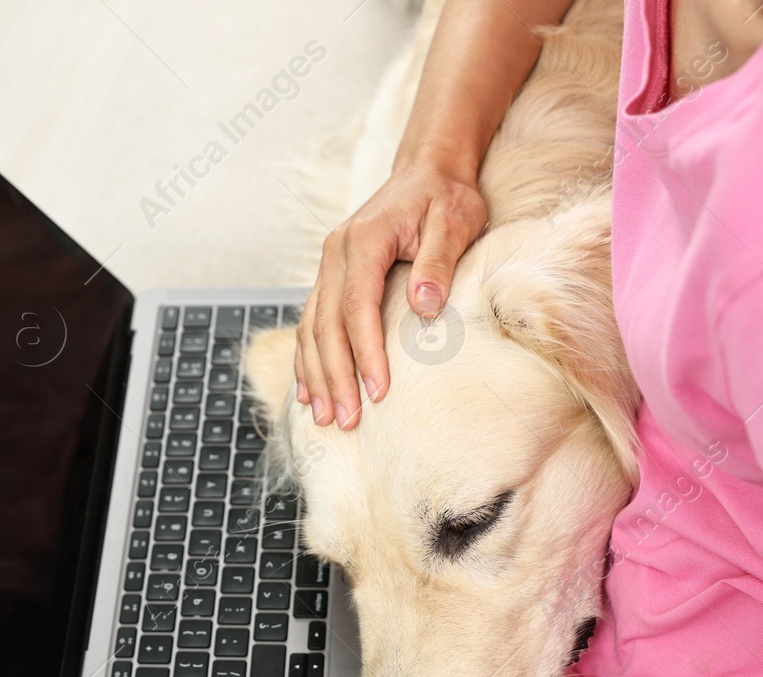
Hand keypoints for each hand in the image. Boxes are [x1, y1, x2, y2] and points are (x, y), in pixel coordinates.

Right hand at [296, 165, 486, 428]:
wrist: (427, 170)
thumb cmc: (445, 197)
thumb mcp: (455, 221)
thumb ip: (439, 262)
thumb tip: (425, 306)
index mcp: (364, 239)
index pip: (357, 306)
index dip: (364, 352)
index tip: (378, 391)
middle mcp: (336, 253)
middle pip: (326, 324)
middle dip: (335, 376)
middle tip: (346, 420)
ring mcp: (328, 265)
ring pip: (311, 327)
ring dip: (316, 375)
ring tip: (326, 417)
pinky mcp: (331, 277)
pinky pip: (310, 323)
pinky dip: (307, 359)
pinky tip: (308, 391)